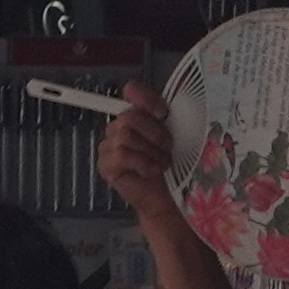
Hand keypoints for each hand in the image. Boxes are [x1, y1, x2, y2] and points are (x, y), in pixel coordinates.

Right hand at [96, 82, 182, 219]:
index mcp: (140, 115)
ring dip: (150, 151)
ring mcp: (110, 147)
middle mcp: (121, 127)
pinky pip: (121, 154)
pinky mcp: (106, 165)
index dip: (146, 98)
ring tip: (161, 162)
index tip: (162, 114)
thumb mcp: (181, 134)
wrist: (174, 197)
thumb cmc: (179, 167)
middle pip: (129, 116)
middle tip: (168, 148)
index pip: (132, 90)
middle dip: (154, 133)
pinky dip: (142, 163)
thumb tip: (180, 90)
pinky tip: (152, 171)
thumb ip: (174, 113)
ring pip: (124, 135)